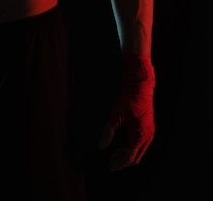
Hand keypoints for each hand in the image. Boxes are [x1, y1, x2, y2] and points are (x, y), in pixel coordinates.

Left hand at [99, 55, 154, 170]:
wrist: (141, 84)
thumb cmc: (129, 98)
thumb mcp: (115, 114)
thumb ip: (108, 131)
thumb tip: (101, 146)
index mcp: (141, 134)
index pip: (130, 156)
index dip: (119, 163)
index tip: (109, 167)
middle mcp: (148, 136)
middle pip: (136, 157)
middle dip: (123, 162)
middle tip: (110, 163)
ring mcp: (150, 132)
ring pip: (140, 151)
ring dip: (127, 156)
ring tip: (114, 156)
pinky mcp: (148, 127)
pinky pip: (141, 144)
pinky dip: (132, 148)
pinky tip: (122, 146)